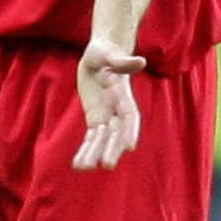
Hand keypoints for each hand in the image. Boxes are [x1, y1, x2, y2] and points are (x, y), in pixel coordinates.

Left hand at [72, 38, 145, 169]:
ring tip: (84, 168)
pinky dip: (86, 148)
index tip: (129, 146)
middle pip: (117, 132)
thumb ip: (123, 61)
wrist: (100, 55)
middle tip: (108, 164)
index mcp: (123, 95)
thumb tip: (141, 61)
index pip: (130, 115)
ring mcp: (106, 114)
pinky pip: (92, 136)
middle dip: (112, 147)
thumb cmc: (106, 52)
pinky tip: (79, 163)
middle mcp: (117, 109)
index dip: (130, 130)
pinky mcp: (95, 116)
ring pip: (103, 138)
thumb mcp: (110, 54)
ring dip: (94, 153)